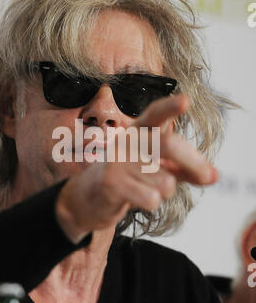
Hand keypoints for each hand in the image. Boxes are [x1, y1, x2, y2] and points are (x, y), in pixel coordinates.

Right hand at [55, 95, 217, 242]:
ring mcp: (116, 161)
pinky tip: (137, 199)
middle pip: (168, 144)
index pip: (155, 114)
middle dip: (194, 162)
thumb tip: (215, 176)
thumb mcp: (159, 169)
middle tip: (208, 176)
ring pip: (164, 180)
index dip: (170, 107)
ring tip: (151, 189)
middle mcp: (126, 140)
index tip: (186, 101)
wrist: (88, 197)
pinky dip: (153, 202)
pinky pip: (151, 198)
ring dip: (167, 190)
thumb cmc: (129, 177)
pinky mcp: (110, 183)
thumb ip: (185, 169)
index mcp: (139, 131)